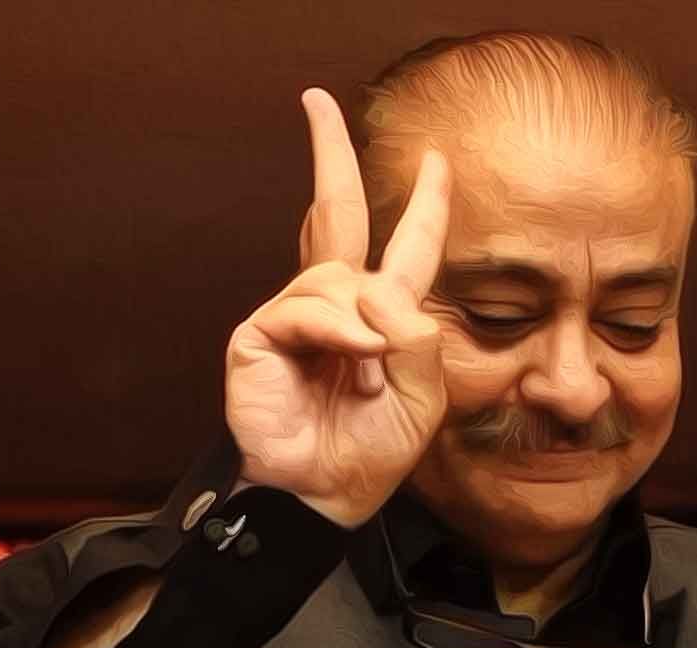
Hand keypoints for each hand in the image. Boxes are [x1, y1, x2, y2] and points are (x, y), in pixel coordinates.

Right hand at [224, 88, 450, 528]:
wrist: (324, 495)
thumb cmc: (371, 453)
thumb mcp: (422, 398)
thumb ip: (419, 339)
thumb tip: (382, 294)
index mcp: (380, 320)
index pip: (403, 250)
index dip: (424, 208)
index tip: (436, 163)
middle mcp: (335, 308)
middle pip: (334, 216)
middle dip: (330, 159)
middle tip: (317, 102)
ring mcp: (294, 318)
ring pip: (338, 278)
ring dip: (365, 327)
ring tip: (370, 377)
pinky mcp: (260, 336)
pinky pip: (307, 308)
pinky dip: (339, 331)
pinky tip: (356, 359)